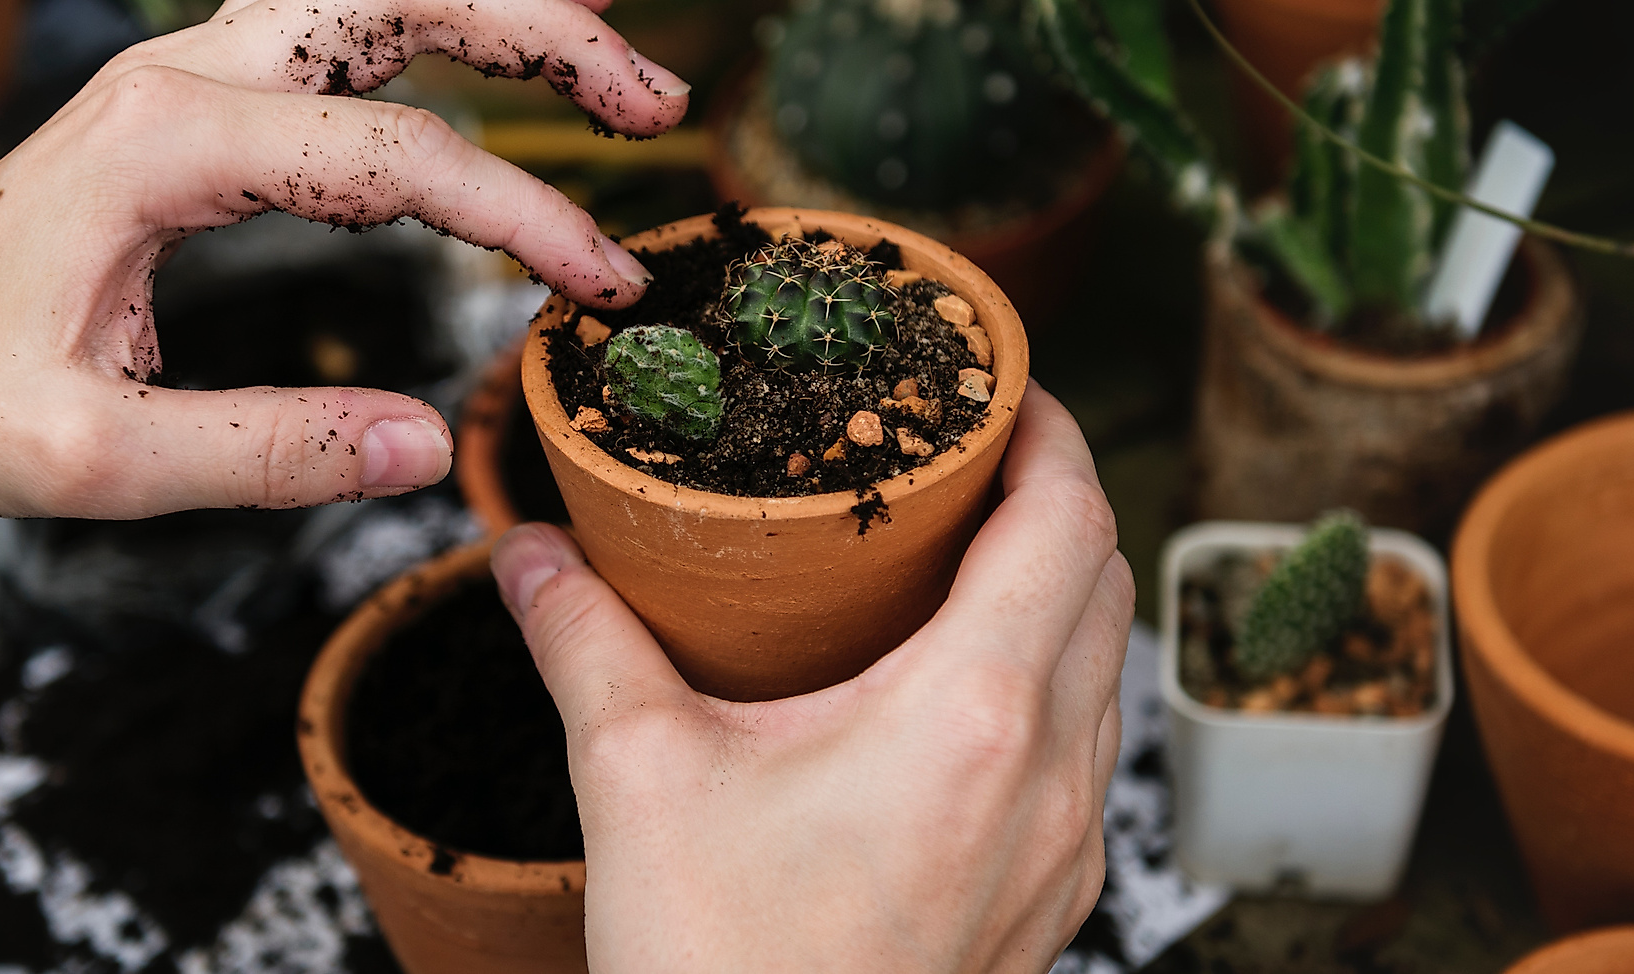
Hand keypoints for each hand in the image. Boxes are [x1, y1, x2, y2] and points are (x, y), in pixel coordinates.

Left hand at [0, 0, 687, 793]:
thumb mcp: (98, 461)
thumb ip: (267, 451)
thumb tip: (425, 447)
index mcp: (162, 142)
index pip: (394, 154)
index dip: (520, 214)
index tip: (603, 289)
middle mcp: (177, 78)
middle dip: (541, 30)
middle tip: (654, 104)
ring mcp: (178, 80)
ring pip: (367, 0)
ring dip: (495, 17)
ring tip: (616, 78)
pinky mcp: (182, 112)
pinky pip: (329, 46)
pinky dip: (430, 46)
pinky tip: (489, 89)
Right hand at [492, 385, 1130, 972]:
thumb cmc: (720, 969)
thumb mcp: (636, 778)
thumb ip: (584, 641)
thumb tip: (527, 550)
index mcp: (973, 713)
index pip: (1068, 517)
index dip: (1048, 427)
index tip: (998, 383)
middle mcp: (1051, 775)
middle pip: (1104, 579)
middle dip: (1052, 495)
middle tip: (963, 454)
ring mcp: (1066, 850)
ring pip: (1105, 670)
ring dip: (1058, 591)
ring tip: (960, 557)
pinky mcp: (1052, 906)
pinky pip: (1087, 755)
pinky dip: (1050, 685)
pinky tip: (959, 693)